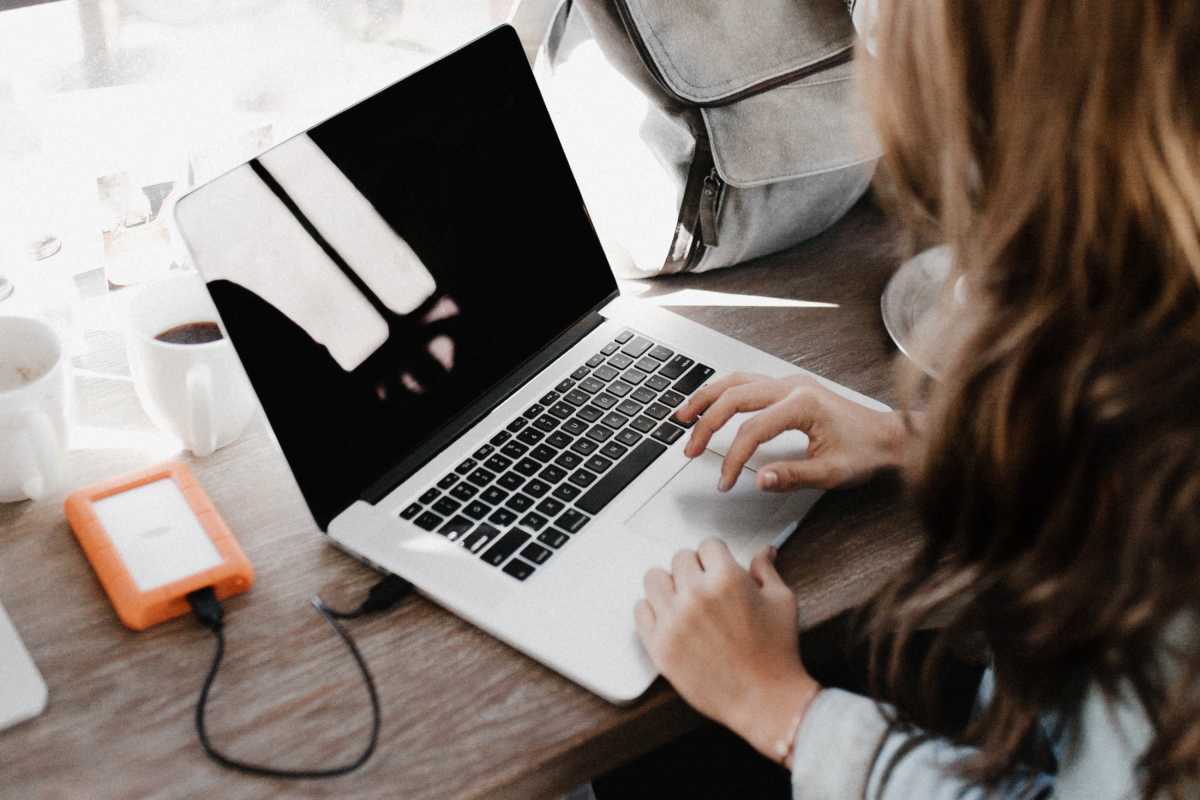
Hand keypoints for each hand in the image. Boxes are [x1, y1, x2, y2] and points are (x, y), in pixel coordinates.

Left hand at [635, 540, 820, 762]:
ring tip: (683, 599)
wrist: (765, 700)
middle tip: (705, 587)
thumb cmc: (777, 653)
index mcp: (726, 579)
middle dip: (695, 569)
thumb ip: (766, 570)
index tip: (718, 567)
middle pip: (680, 559)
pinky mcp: (659, 645)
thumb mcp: (781, 602)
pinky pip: (640, 610)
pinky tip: (670, 618)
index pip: (708, 545)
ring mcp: (673, 621)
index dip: (717, 556)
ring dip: (669, 584)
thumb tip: (764, 551)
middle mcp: (695, 595)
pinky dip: (653, 610)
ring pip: (654, 578)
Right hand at [675, 372, 908, 492]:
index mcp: (803, 404)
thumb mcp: (832, 473)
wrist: (889, 436)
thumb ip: (793, 476)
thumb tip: (759, 479)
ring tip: (683, 416)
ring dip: (707, 398)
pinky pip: (747, 381)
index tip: (725, 481)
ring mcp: (790, 382)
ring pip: (736, 381)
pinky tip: (710, 404)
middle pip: (734, 397)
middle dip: (706, 424)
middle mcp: (792, 386)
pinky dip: (723, 392)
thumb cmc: (866, 452)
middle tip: (690, 450)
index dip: (733, 458)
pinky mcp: (789, 387)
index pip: (752, 430)